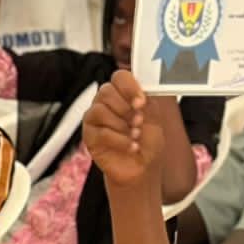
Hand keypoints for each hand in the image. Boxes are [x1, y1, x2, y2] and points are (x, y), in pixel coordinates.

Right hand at [84, 70, 165, 190]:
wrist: (142, 167)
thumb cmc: (147, 141)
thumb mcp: (154, 117)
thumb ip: (147, 101)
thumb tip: (141, 91)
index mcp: (124, 94)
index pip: (120, 76)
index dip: (130, 87)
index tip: (141, 102)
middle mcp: (106, 102)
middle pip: (106, 91)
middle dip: (125, 108)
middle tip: (138, 122)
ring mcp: (95, 118)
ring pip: (100, 110)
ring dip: (122, 125)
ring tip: (136, 135)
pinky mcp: (89, 136)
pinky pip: (100, 132)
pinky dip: (119, 140)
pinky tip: (131, 146)